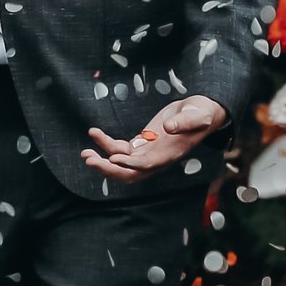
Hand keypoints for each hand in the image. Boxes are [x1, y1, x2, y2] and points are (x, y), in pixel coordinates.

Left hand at [83, 95, 228, 183]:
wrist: (200, 112)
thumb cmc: (201, 113)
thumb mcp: (197, 115)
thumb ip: (185, 121)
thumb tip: (168, 127)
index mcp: (169, 154)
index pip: (147, 165)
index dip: (130, 165)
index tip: (113, 158)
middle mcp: (156, 158)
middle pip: (129, 173)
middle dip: (109, 169)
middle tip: (89, 159)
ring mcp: (147, 152)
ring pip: (121, 163)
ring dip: (103, 160)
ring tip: (85, 153)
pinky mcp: (142, 143)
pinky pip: (120, 149)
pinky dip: (106, 144)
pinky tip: (94, 133)